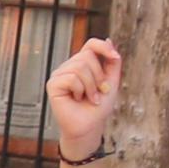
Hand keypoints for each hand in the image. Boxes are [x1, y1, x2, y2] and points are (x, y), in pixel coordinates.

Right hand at [45, 37, 120, 155]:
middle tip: (98, 92)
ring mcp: (60, 75)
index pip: (90, 44)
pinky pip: (71, 78)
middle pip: (87, 56)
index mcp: (82, 64)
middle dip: (99, 76)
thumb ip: (112, 61)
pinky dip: (80, 90)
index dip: (103, 47)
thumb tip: (108, 40)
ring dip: (91, 86)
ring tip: (89, 97)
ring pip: (80, 67)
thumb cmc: (98, 107)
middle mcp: (69, 67)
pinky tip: (77, 99)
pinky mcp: (53, 84)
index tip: (115, 57)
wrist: (89, 127)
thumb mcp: (111, 81)